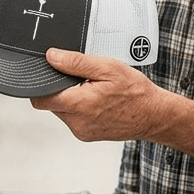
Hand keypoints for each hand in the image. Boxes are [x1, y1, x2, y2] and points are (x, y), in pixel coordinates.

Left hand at [30, 48, 161, 142]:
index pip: (41, 99)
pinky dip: (78, 108)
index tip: (47, 74)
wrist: (154, 116)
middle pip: (50, 104)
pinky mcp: (86, 136)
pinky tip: (96, 101)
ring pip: (61, 111)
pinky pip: (72, 119)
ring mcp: (82, 132)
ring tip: (91, 89)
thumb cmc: (135, 92)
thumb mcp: (107, 68)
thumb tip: (51, 57)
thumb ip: (76, 62)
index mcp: (80, 105)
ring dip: (69, 99)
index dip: (39, 85)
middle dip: (58, 89)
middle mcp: (77, 123)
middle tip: (79, 79)